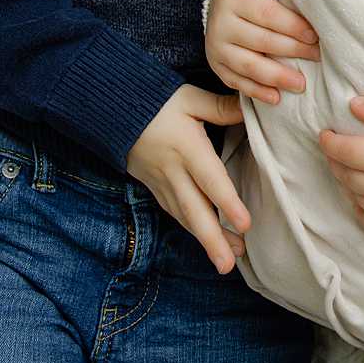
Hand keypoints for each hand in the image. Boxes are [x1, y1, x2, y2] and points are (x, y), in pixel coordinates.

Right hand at [125, 84, 251, 273]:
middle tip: (230, 264)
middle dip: (213, 240)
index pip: (210, 180)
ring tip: (227, 261)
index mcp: (187, 148)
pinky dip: (190, 229)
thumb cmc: (156, 101)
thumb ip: (220, 107)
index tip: (245, 225)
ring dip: (205, 240)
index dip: (228, 203)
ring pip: (184, 217)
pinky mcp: (154, 187)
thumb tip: (250, 108)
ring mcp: (162, 182)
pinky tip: (205, 240)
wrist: (113, 112)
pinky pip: (174, 212)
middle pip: (195, 211)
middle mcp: (174, 171)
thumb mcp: (189, 98)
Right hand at [206, 0, 320, 104]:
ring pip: (248, 65)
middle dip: (292, 51)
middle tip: (318, 57)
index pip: (266, 14)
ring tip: (301, 84)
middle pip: (261, 41)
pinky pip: (236, 82)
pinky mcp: (216, 64)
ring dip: (276, 77)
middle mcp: (221, 22)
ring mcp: (216, 46)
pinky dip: (256, 92)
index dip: (293, 26)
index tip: (315, 35)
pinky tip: (276, 98)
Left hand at [318, 95, 363, 238]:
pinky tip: (360, 203)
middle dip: (336, 161)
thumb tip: (353, 105)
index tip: (324, 135)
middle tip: (334, 151)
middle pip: (346, 176)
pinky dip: (361, 213)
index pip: (344, 151)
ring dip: (346, 184)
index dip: (329, 142)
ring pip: (356, 199)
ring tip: (346, 172)